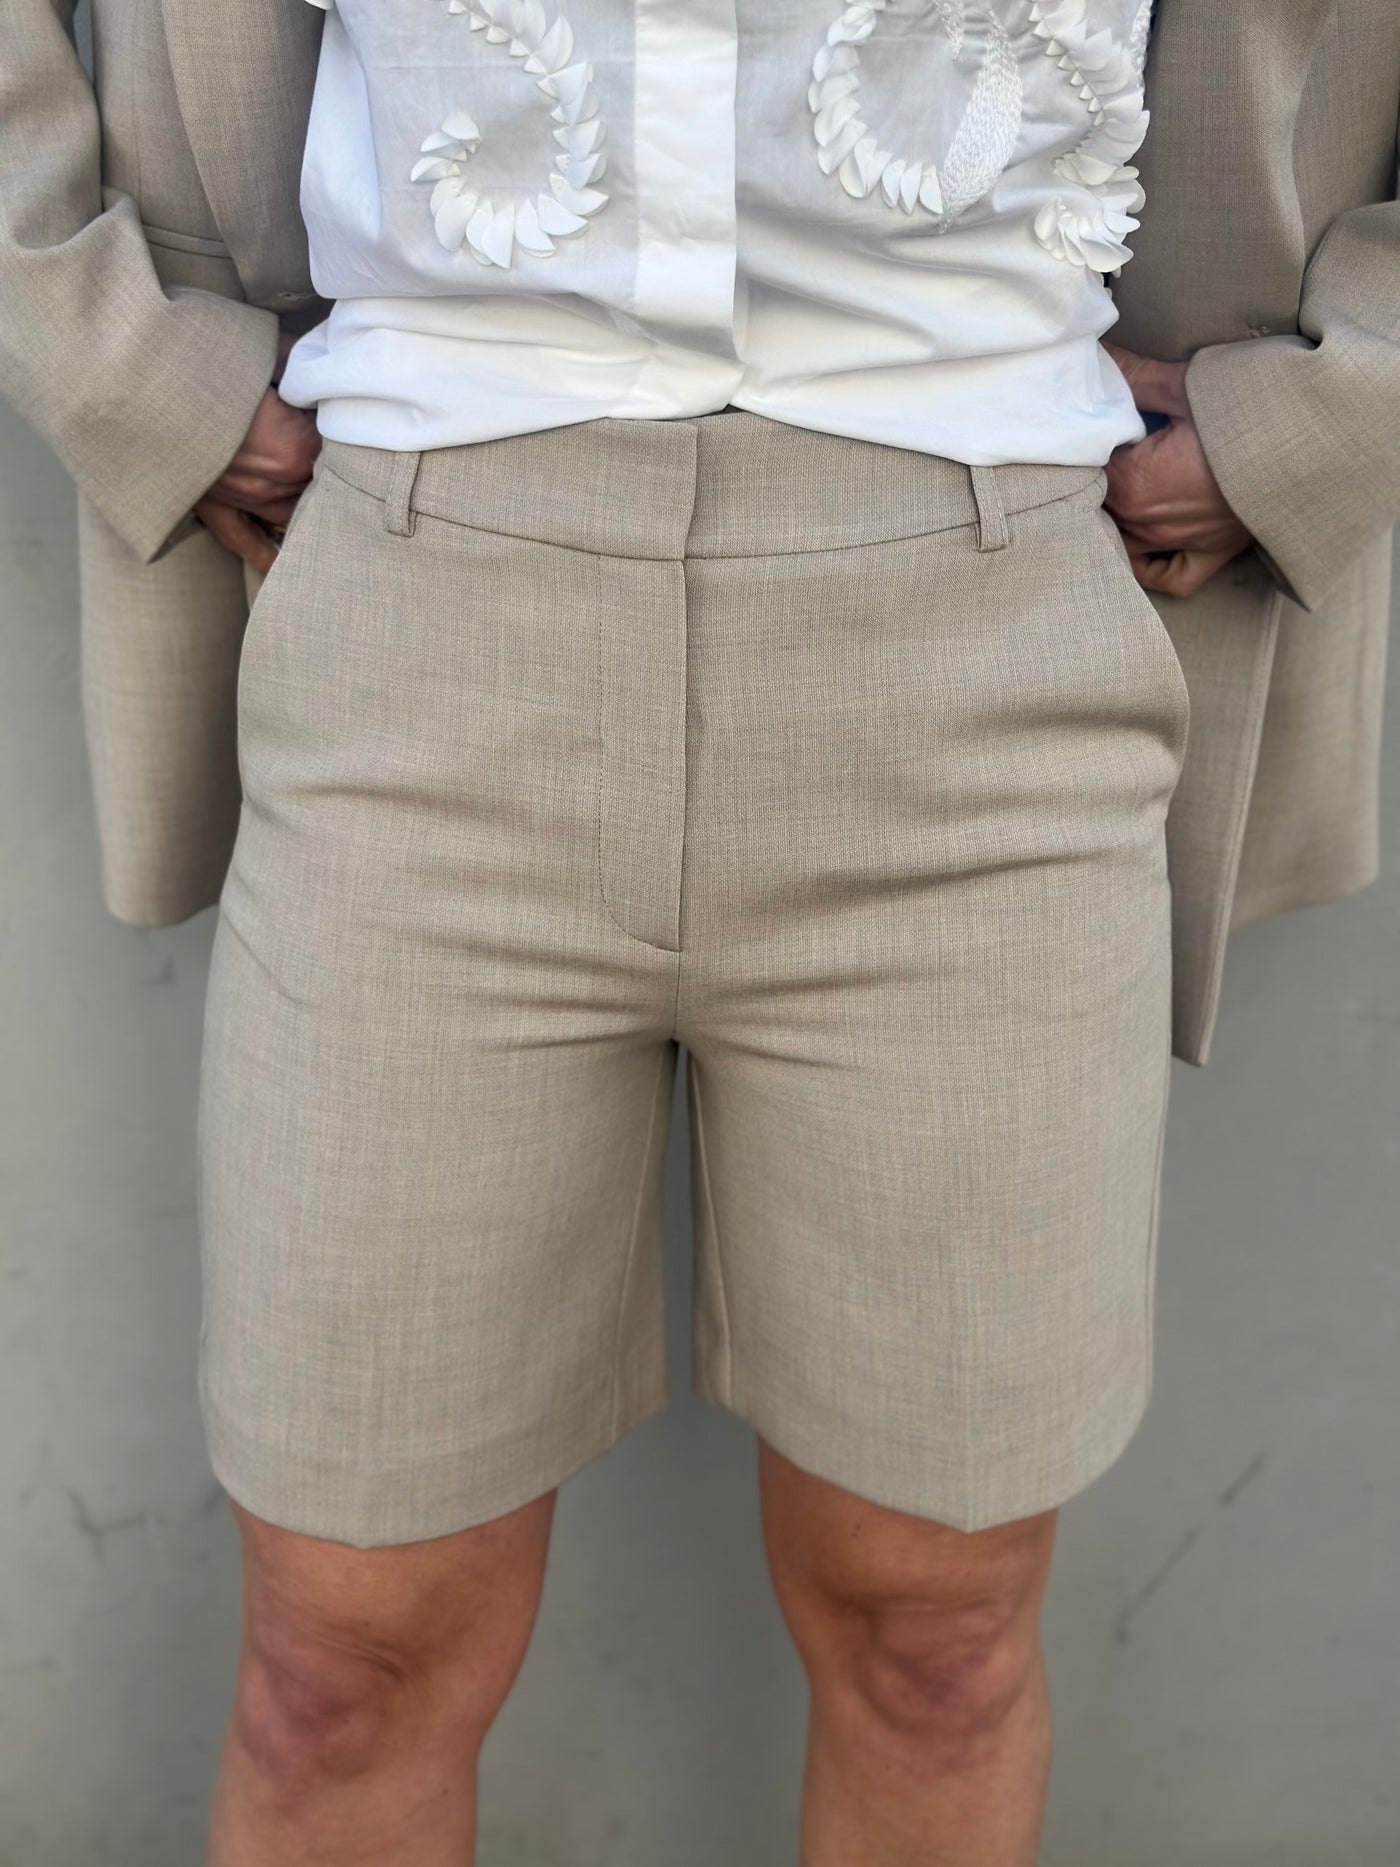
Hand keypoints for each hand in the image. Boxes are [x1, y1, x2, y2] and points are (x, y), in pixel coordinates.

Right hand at [193, 332, 319, 573]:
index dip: (341, 429)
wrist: (134, 387)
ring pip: (292, 511)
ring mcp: (245, 500)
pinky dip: (263, 554)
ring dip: (303, 499)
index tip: (338, 416)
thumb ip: (295, 358)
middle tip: (328, 447)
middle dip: (326, 465)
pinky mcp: (213, 506)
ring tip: (315, 491)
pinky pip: (243, 540)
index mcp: (296, 449)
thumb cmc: (197, 364)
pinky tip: (278, 565)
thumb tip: (319, 357)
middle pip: (319, 483)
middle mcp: (276, 484)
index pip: (339, 449)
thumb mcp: (256, 353)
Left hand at [1102, 342, 1252, 597]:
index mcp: (1133, 484)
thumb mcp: (1185, 386)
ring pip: (1124, 540)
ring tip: (1127, 487)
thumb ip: (1132, 376)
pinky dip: (1150, 565)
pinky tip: (1144, 545)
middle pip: (1101, 505)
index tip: (1103, 428)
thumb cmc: (1247, 413)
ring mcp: (1176, 544)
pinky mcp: (1208, 556)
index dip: (1092, 447)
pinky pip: (1167, 576)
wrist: (1310, 448)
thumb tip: (1094, 357)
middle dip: (1103, 480)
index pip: (1087, 470)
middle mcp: (1146, 523)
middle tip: (1118, 451)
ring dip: (1118, 517)